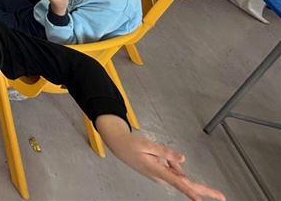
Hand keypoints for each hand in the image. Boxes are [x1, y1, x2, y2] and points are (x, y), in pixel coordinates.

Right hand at [96, 116, 225, 200]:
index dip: (190, 191)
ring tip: (154, 152)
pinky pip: (173, 168)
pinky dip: (170, 162)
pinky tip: (157, 154)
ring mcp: (161, 176)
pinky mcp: (161, 173)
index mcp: (156, 170)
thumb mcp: (148, 145)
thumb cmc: (131, 145)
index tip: (200, 200)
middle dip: (203, 190)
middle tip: (221, 197)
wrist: (119, 146)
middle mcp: (161, 176)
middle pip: (185, 183)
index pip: (177, 182)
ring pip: (178, 172)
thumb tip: (183, 159)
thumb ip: (166, 152)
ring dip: (173, 163)